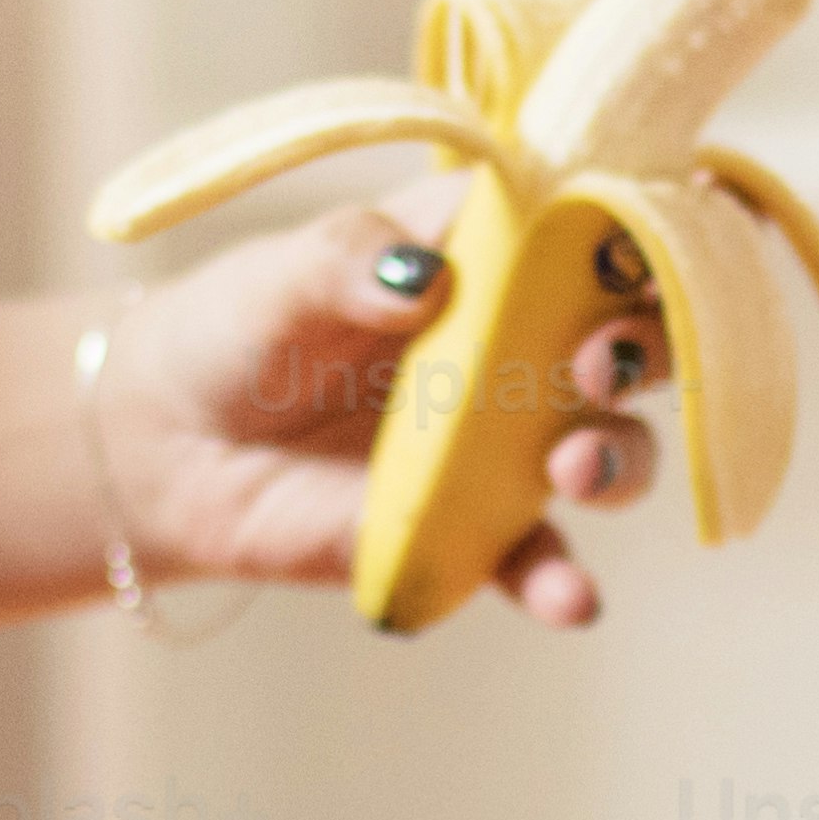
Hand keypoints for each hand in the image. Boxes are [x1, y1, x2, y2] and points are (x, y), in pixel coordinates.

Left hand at [87, 215, 665, 627]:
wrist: (171, 448)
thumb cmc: (237, 329)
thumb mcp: (279, 274)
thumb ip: (349, 261)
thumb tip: (423, 279)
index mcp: (493, 250)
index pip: (599, 221)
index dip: (646, 223)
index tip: (647, 239)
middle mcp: (525, 343)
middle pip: (636, 336)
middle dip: (647, 347)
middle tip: (599, 362)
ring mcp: (509, 444)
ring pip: (611, 450)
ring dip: (616, 459)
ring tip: (571, 467)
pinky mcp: (476, 532)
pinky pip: (539, 560)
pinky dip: (563, 584)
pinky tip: (570, 598)